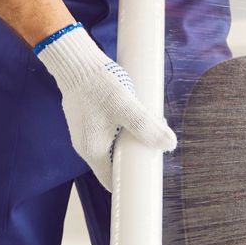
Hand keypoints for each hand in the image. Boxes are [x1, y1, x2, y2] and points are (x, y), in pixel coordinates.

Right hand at [35, 23, 175, 189]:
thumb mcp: (125, 107)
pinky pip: (108, 132)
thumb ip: (146, 126)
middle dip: (135, 156)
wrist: (75, 62)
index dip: (129, 182)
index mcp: (93, 151)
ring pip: (112, 145)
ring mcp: (86, 132)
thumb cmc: (97, 86)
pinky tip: (134, 114)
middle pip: (114, 163)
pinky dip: (122, 128)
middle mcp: (86, 146)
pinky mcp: (88, 119)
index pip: (111, 181)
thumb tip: (169, 144)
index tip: (147, 177)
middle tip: (154, 146)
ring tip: (149, 125)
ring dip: (130, 139)